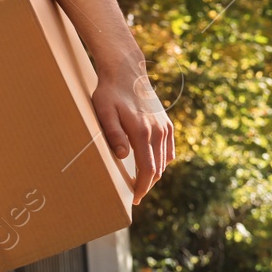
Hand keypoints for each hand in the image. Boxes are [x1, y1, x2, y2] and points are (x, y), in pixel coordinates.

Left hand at [91, 65, 174, 204]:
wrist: (126, 72)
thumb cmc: (109, 92)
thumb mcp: (104, 111)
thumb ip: (113, 133)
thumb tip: (122, 157)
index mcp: (143, 132)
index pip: (148, 169)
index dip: (142, 187)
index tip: (135, 199)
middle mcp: (158, 132)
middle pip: (157, 168)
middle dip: (147, 184)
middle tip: (136, 194)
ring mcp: (165, 128)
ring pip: (164, 161)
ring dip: (154, 173)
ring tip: (141, 182)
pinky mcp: (166, 124)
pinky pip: (168, 149)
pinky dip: (161, 161)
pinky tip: (151, 164)